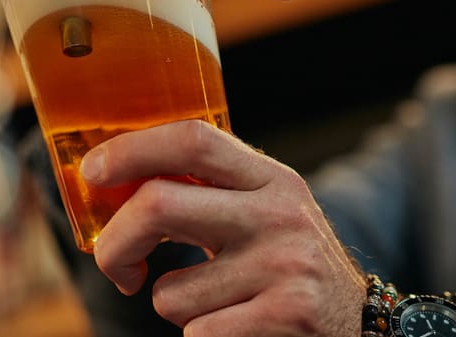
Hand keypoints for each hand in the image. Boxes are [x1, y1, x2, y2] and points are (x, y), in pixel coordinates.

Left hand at [80, 120, 367, 336]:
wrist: (363, 325)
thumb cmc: (291, 267)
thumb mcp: (265, 211)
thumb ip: (209, 190)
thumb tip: (116, 183)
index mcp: (271, 179)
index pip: (192, 139)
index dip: (130, 150)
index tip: (92, 173)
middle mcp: (279, 213)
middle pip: (158, 204)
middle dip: (115, 243)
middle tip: (117, 267)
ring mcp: (284, 265)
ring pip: (170, 291)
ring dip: (175, 307)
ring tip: (217, 305)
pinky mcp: (286, 316)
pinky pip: (196, 332)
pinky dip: (200, 336)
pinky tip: (237, 328)